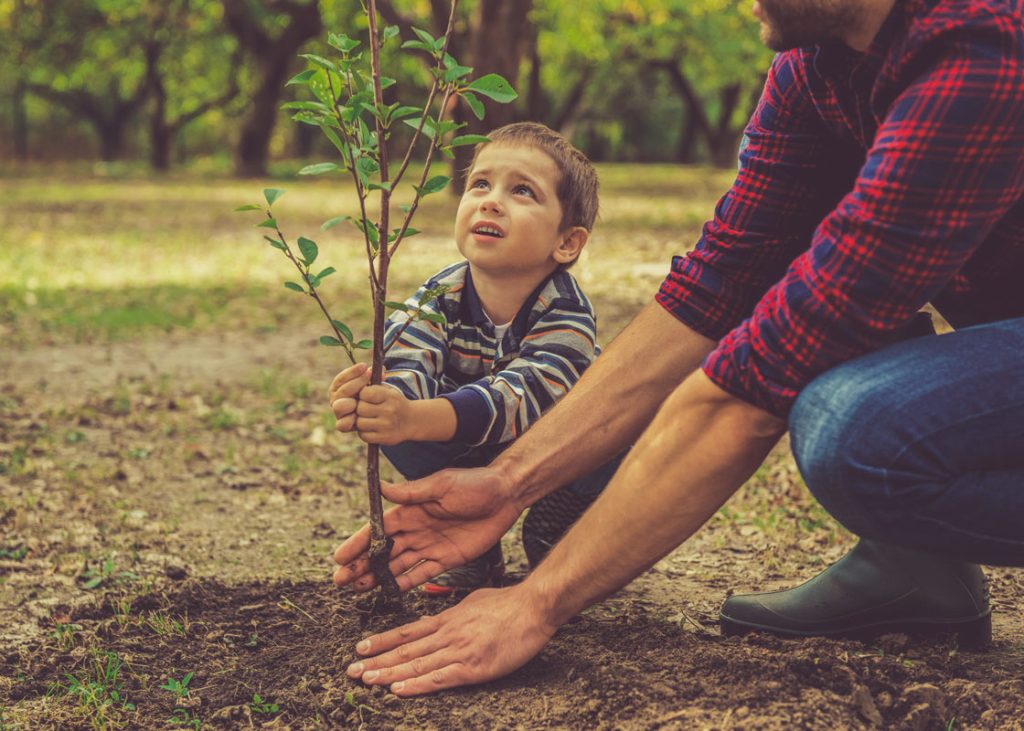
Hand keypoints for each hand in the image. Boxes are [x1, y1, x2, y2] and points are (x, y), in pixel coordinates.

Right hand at [328, 363, 370, 433]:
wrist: (374, 415)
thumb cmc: (371, 396)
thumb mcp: (372, 385)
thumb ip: (373, 377)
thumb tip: (382, 369)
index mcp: (338, 388)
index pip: (341, 379)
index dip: (352, 372)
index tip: (364, 366)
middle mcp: (336, 400)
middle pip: (342, 391)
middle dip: (356, 382)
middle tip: (369, 375)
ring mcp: (339, 413)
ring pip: (338, 407)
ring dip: (349, 402)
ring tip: (359, 400)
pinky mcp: (344, 425)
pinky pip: (341, 425)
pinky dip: (348, 421)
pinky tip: (356, 417)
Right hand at [333, 466, 520, 591]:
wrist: (505, 495)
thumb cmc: (475, 484)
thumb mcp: (442, 484)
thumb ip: (412, 492)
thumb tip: (380, 487)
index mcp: (411, 510)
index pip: (378, 529)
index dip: (358, 543)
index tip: (339, 557)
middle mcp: (416, 529)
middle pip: (383, 551)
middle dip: (361, 565)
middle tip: (340, 581)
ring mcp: (430, 545)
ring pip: (397, 565)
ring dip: (377, 576)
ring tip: (356, 589)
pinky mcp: (446, 559)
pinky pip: (421, 574)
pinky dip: (404, 583)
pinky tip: (387, 592)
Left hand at [346, 584, 556, 695]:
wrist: (533, 607)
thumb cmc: (508, 604)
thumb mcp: (473, 602)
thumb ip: (453, 614)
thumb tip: (436, 620)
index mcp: (448, 619)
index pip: (407, 632)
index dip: (382, 641)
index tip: (360, 648)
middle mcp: (447, 634)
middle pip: (405, 651)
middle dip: (376, 661)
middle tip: (351, 671)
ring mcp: (459, 650)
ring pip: (416, 665)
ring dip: (388, 674)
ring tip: (366, 680)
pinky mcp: (473, 667)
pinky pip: (439, 678)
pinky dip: (417, 685)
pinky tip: (399, 690)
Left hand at [350, 384, 412, 445]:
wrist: (411, 420)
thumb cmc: (393, 403)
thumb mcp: (388, 390)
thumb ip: (372, 386)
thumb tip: (359, 378)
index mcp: (389, 396)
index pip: (364, 393)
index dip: (362, 395)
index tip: (366, 397)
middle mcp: (389, 410)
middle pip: (360, 408)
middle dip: (360, 408)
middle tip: (367, 409)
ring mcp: (387, 425)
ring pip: (360, 423)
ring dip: (361, 421)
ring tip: (369, 419)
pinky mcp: (385, 438)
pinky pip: (364, 435)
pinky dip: (364, 432)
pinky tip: (371, 428)